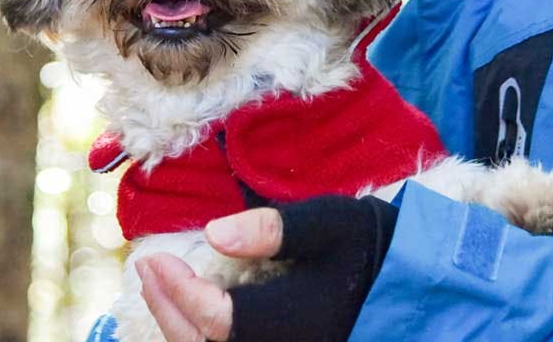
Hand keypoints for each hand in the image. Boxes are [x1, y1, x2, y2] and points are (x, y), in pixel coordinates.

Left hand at [137, 196, 397, 341]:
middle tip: (146, 269)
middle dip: (168, 310)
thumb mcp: (328, 222)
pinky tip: (185, 312)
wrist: (407, 282)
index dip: (179, 293)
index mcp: (297, 322)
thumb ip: (273, 228)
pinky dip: (198, 336)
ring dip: (178, 326)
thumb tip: (214, 234)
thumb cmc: (365, 244)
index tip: (154, 259)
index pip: (219, 321)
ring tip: (156, 288)